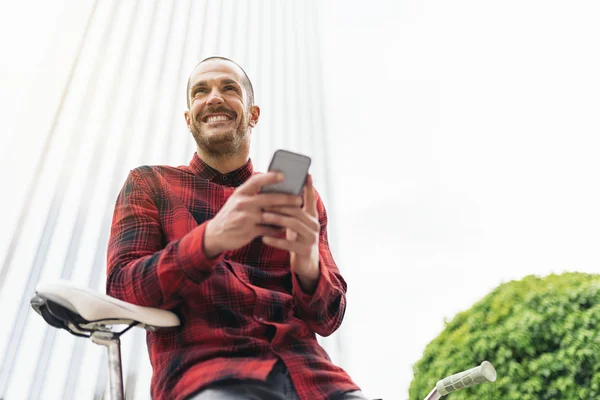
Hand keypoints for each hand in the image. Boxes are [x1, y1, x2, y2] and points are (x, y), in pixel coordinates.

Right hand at [204, 172, 302, 257]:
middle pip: (269, 199)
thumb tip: (274, 189)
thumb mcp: (237, 200)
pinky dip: (277, 229)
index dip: (270, 177)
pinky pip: (268, 229)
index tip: (283, 175)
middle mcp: (242, 203)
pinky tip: (284, 228)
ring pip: (271, 215)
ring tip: (296, 214)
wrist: (215, 234)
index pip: (256, 180)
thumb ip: (251, 194)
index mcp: (240, 193)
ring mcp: (246, 217)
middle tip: (299, 199)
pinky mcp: (248, 231)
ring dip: (285, 215)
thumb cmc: (231, 215)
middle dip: (287, 199)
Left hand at [261, 174, 319, 291]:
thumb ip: (291, 210)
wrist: (305, 263)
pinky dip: (276, 240)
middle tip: (265, 200)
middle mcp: (314, 225)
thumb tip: (278, 193)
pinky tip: (264, 238)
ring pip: (294, 224)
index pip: (310, 198)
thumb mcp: (296, 223)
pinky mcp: (305, 250)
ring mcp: (311, 238)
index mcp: (311, 216)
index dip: (309, 186)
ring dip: (278, 219)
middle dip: (281, 204)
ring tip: (264, 215)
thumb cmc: (297, 239)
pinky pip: (289, 243)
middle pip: (297, 210)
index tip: (306, 174)